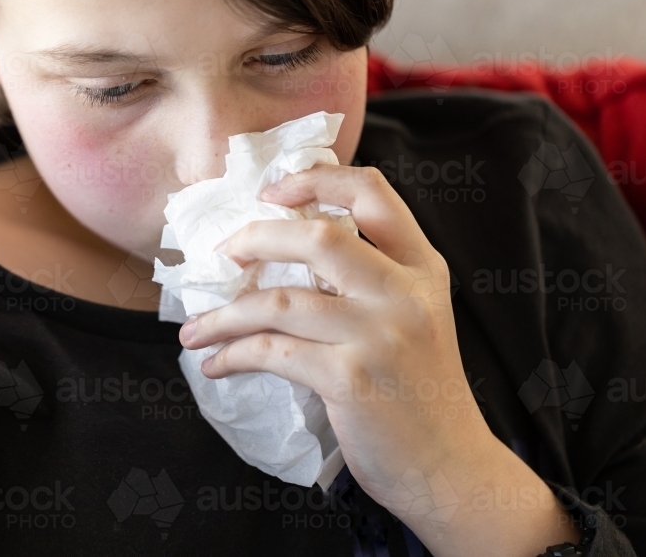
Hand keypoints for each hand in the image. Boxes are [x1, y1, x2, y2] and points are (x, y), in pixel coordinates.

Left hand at [179, 164, 579, 555]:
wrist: (451, 467)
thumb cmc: (422, 392)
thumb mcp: (416, 318)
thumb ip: (374, 278)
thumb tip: (289, 249)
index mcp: (422, 269)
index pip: (373, 194)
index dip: (317, 178)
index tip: (271, 190)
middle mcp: (404, 293)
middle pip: (318, 236)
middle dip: (256, 238)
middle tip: (222, 255)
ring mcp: (378, 335)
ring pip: (280, 302)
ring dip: (224, 314)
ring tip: (195, 329)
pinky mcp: (351, 379)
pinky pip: (272, 352)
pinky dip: (232, 355)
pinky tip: (216, 364)